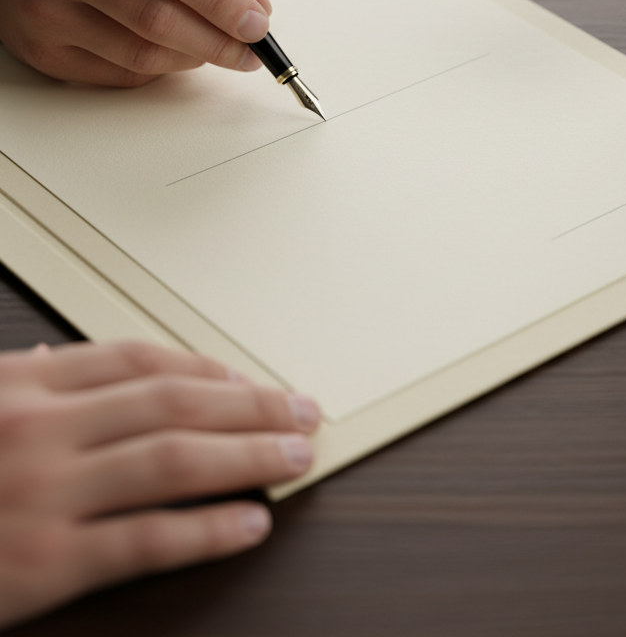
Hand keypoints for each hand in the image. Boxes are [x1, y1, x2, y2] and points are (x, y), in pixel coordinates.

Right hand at [0, 0, 273, 85]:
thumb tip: (257, 3)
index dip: (221, 1)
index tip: (258, 23)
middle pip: (156, 18)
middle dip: (217, 41)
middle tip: (250, 52)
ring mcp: (44, 10)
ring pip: (142, 55)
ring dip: (194, 58)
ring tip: (216, 48)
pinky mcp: (42, 51)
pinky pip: (121, 75)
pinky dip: (161, 69)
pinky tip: (171, 51)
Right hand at [0, 341, 319, 628]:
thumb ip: (18, 386)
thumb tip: (57, 357)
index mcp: (21, 389)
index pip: (139, 362)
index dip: (205, 368)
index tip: (246, 380)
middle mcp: (39, 430)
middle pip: (175, 404)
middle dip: (251, 406)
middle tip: (300, 411)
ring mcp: (43, 495)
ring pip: (176, 460)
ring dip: (250, 455)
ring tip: (296, 457)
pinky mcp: (44, 565)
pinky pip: (147, 539)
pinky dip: (209, 530)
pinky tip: (252, 524)